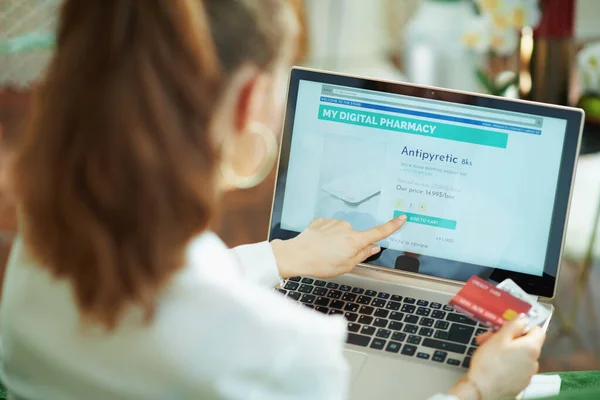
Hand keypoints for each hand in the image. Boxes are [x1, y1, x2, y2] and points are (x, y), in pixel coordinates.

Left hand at [271, 216, 405, 278]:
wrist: (296, 256)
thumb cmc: (320, 264)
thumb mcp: (346, 266)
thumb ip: (363, 255)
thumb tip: (374, 247)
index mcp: (355, 240)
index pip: (378, 232)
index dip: (392, 226)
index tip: (402, 218)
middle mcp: (346, 228)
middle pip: (355, 237)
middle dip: (349, 246)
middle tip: (336, 259)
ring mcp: (333, 223)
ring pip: (340, 233)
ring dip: (336, 241)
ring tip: (324, 253)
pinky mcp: (321, 221)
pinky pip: (328, 229)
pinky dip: (325, 237)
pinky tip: (318, 245)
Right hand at [448, 318, 545, 399]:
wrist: (482, 389)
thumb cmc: (489, 363)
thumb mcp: (499, 337)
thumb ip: (513, 325)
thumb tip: (522, 318)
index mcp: (531, 348)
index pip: (538, 330)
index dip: (523, 325)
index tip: (510, 325)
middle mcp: (534, 361)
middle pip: (525, 342)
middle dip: (509, 337)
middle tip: (491, 337)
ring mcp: (528, 374)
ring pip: (519, 354)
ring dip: (506, 349)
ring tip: (488, 349)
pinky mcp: (520, 382)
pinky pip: (516, 366)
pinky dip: (507, 362)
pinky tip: (493, 362)